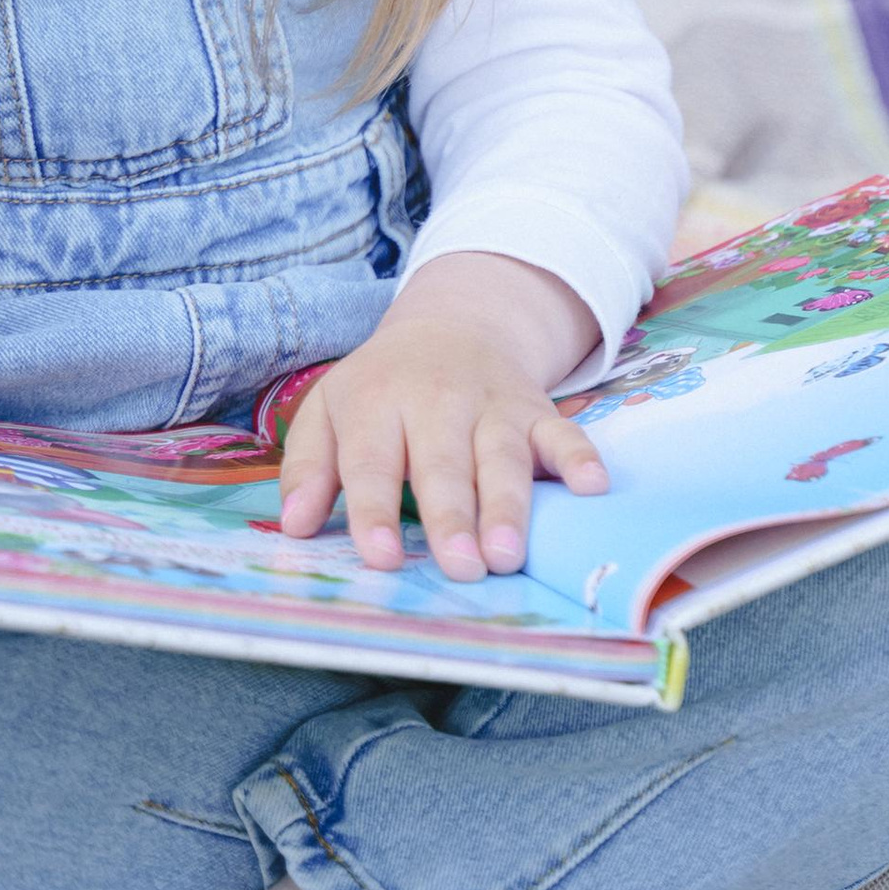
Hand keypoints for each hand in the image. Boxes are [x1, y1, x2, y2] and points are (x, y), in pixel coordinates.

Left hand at [276, 253, 607, 583]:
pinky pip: (563, 431)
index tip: (383, 558)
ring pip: (501, 455)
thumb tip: (295, 526)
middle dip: (452, 515)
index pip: (373, 461)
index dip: (374, 510)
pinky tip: (593, 486)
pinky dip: (579, 456)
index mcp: (375, 402)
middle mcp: (435, 401)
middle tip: (460, 567)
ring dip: (508, 503)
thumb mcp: (331, 411)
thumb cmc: (383, 386)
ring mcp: (492, 405)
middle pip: (443, 463)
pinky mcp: (537, 409)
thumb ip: (310, 467)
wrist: (454, 322)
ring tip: (508, 553)